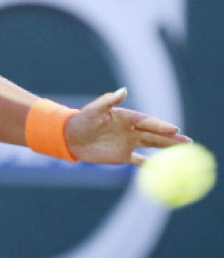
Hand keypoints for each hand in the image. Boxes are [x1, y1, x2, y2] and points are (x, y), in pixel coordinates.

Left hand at [65, 88, 190, 165]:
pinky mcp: (122, 156)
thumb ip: (108, 101)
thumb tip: (123, 90)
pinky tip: (162, 167)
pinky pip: (139, 160)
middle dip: (172, 138)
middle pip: (155, 134)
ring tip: (183, 151)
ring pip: (151, 146)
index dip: (161, 125)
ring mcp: (128, 143)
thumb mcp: (93, 110)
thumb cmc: (81, 121)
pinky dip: (150, 164)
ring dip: (166, 149)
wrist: (69, 137)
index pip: (147, 122)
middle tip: (188, 142)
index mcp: (126, 117)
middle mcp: (130, 130)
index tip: (174, 129)